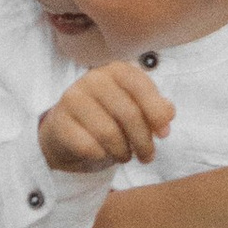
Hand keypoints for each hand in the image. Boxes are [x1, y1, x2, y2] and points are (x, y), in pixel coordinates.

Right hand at [39, 64, 174, 173]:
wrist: (68, 133)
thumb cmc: (108, 117)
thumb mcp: (135, 109)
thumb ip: (155, 109)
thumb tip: (168, 115)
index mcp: (116, 70)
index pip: (140, 85)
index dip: (156, 111)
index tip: (164, 134)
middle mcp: (93, 79)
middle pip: (128, 114)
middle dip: (143, 141)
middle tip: (147, 156)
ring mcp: (73, 98)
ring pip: (108, 133)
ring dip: (123, 152)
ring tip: (125, 156)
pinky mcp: (59, 122)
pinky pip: (89, 146)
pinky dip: (101, 156)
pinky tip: (103, 154)